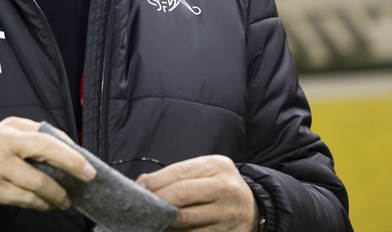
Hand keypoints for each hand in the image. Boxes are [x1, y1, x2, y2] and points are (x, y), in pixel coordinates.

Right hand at [0, 116, 95, 211]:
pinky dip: (42, 204)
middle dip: (72, 164)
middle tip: (88, 177)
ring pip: (38, 181)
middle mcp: (5, 143)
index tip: (87, 163)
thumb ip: (34, 138)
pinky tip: (47, 204)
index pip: (48, 135)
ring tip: (65, 200)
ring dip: (57, 193)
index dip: (71, 150)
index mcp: (12, 127)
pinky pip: (26, 199)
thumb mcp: (7, 135)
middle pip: (45, 149)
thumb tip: (69, 150)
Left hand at [136, 155, 257, 230]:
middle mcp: (226, 189)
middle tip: (141, 204)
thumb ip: (177, 173)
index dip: (156, 181)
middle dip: (158, 200)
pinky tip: (168, 228)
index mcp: (218, 166)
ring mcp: (228, 214)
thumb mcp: (204, 170)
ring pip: (187, 220)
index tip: (139, 187)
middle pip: (183, 195)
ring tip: (152, 217)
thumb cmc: (219, 184)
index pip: (179, 173)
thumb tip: (143, 182)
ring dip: (165, 220)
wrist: (253, 207)